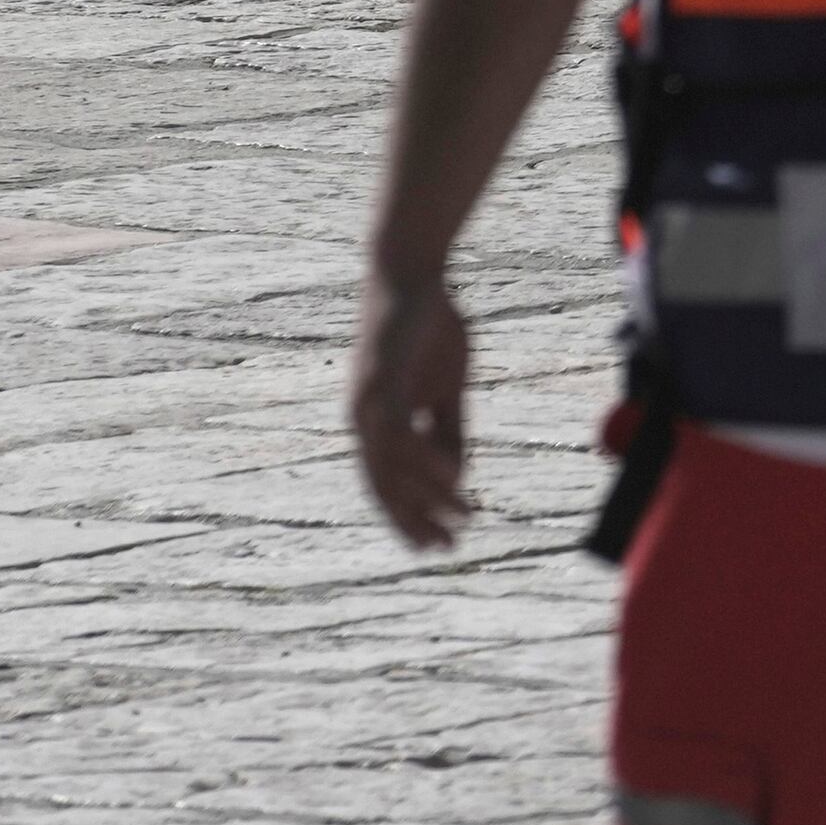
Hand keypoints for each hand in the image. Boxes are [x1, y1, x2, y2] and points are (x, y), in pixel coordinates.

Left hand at [349, 265, 474, 548]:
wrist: (410, 274)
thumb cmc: (429, 325)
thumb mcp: (446, 386)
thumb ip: (449, 429)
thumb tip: (458, 477)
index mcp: (374, 423)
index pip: (386, 484)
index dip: (410, 515)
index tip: (438, 542)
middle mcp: (362, 421)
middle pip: (383, 488)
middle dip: (414, 522)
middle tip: (445, 550)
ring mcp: (367, 405)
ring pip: (392, 470)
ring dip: (428, 498)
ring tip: (463, 517)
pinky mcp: (380, 386)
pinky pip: (401, 438)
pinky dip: (426, 462)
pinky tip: (454, 478)